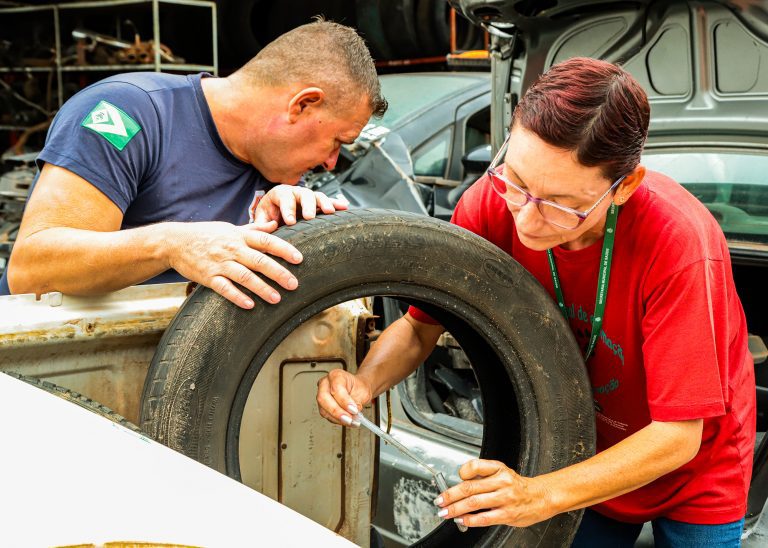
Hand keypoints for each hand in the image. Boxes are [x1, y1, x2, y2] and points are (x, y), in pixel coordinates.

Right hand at [165, 220, 301, 308]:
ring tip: (277, 299)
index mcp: (239, 236)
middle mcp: (232, 248)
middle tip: (294, 284)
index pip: (266, 241)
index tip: (299, 258)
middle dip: (278, 273)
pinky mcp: (208, 277)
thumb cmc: (206, 235)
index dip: (284, 249)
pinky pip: (224, 288)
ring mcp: (219, 263)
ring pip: (244, 276)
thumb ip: (253, 229)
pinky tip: (250, 305)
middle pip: (259, 261)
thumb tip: (275, 224)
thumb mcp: (230, 228)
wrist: (175, 242)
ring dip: (261, 288)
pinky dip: (237, 296)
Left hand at [252, 184, 348, 225]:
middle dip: (307, 205)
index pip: (284, 198)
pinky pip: (328, 202)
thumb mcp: (260, 219)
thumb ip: (261, 224)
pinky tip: (344, 207)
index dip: (287, 209)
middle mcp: (295, 192)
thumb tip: (272, 226)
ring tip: (329, 212)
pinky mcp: (317, 204)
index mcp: (279, 194)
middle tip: (309, 217)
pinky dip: (336, 204)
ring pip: (317, 196)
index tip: (291, 221)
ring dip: (324, 203)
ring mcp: (308, 198)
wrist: (274, 215)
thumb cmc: (268, 216)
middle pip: (303, 194)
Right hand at [316, 369, 373, 426]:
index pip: (336, 388)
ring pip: (324, 409)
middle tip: (349, 419)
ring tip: (351, 421)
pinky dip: (337, 420)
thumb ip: (357, 402)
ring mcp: (321, 395)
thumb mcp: (363, 392)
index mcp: (336, 375)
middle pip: (324, 398)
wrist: (357, 389)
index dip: (344, 401)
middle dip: (337, 411)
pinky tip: (347, 421)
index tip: (354, 410)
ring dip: (337, 418)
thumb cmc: (358, 387)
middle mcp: (325, 383)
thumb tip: (353, 414)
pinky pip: (327, 415)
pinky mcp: (322, 406)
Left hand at [434, 459, 554, 527]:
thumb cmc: (518, 486)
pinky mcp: (507, 514)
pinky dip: (470, 520)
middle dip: (450, 495)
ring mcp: (505, 498)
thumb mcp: (502, 473)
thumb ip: (483, 478)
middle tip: (439, 501)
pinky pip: (485, 517)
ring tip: (446, 512)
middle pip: (469, 487)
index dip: (462, 472)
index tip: (455, 478)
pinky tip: (462, 520)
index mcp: (498, 469)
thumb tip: (460, 486)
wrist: (541, 497)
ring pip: (474, 502)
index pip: (475, 465)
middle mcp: (501, 482)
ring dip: (456, 509)